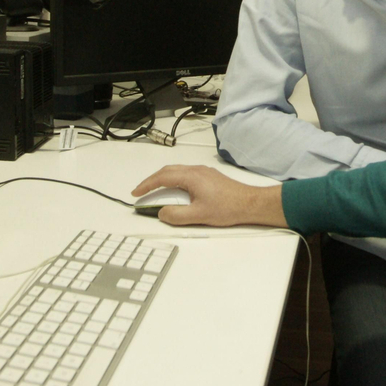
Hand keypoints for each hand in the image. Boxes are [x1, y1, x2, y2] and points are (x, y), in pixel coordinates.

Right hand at [131, 165, 286, 227]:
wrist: (250, 204)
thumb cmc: (228, 208)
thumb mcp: (198, 215)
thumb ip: (176, 215)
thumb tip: (162, 213)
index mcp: (191, 177)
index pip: (162, 178)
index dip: (146, 185)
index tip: (136, 193)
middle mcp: (196, 170)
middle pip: (167, 171)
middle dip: (152, 180)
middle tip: (142, 191)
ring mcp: (203, 172)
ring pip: (177, 171)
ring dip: (163, 179)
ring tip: (155, 191)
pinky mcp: (209, 177)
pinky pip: (186, 174)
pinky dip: (174, 180)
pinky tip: (175, 190)